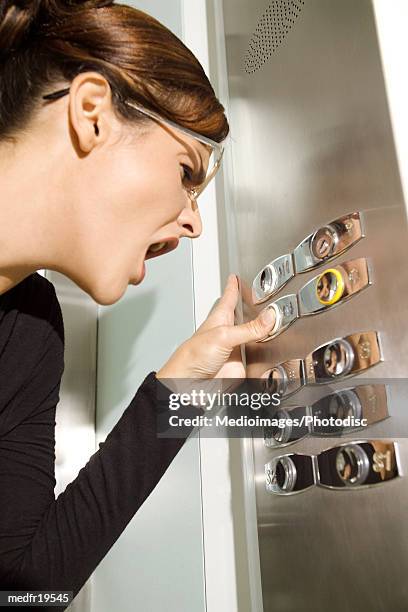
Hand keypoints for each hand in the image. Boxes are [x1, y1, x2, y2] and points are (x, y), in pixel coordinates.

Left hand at [156, 274, 275, 378]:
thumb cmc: (192, 357)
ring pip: (255, 339)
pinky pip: (259, 361)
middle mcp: (229, 334)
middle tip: (266, 300)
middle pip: (246, 318)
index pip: (228, 298)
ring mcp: (236, 351)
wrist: (188, 385)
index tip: (235, 277)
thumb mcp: (223, 336)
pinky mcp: (242, 367)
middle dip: (256, 311)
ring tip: (278, 324)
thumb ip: (248, 328)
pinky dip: (267, 357)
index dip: (233, 287)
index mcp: (220, 319)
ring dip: (265, 334)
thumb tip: (270, 317)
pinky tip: (273, 353)